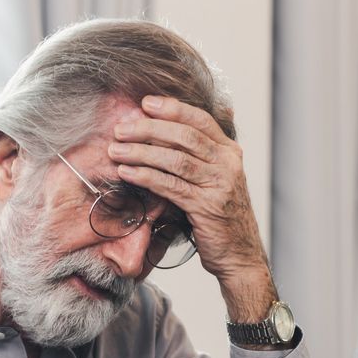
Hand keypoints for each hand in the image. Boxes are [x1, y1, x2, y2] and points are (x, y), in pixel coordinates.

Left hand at [108, 95, 277, 321]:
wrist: (240, 255)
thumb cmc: (222, 217)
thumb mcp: (218, 179)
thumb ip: (202, 155)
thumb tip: (169, 132)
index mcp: (230, 152)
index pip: (200, 120)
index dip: (172, 108)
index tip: (145, 103)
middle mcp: (228, 164)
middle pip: (185, 136)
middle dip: (150, 129)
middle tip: (122, 128)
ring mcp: (219, 185)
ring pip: (175, 160)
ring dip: (141, 152)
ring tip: (116, 150)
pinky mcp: (206, 207)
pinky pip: (171, 186)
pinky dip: (146, 177)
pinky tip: (127, 173)